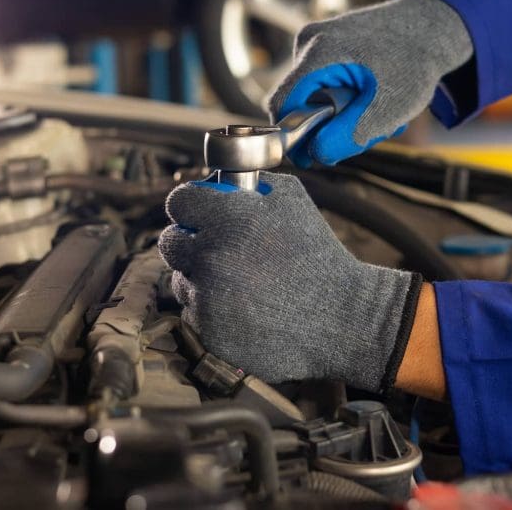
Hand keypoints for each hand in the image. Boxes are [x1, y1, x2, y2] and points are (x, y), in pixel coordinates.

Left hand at [158, 172, 420, 390]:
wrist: (341, 317)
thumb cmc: (319, 255)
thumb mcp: (294, 200)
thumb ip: (252, 184)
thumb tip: (221, 181)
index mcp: (229, 218)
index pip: (180, 202)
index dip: (190, 205)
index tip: (199, 213)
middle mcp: (211, 256)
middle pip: (170, 241)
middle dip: (189, 240)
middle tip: (215, 247)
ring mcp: (208, 297)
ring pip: (181, 279)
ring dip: (201, 277)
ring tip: (240, 281)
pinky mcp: (210, 330)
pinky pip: (194, 311)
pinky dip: (212, 308)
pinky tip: (244, 306)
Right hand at [267, 0, 472, 166]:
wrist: (430, 26)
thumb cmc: (414, 62)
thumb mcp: (387, 108)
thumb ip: (348, 135)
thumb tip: (314, 155)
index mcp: (319, 52)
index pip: (283, 104)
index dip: (292, 137)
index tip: (314, 157)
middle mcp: (309, 42)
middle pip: (299, 103)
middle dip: (330, 125)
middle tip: (370, 130)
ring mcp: (315, 42)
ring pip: (313, 97)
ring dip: (344, 114)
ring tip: (380, 110)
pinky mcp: (324, 47)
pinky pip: (323, 85)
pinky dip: (347, 99)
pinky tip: (374, 97)